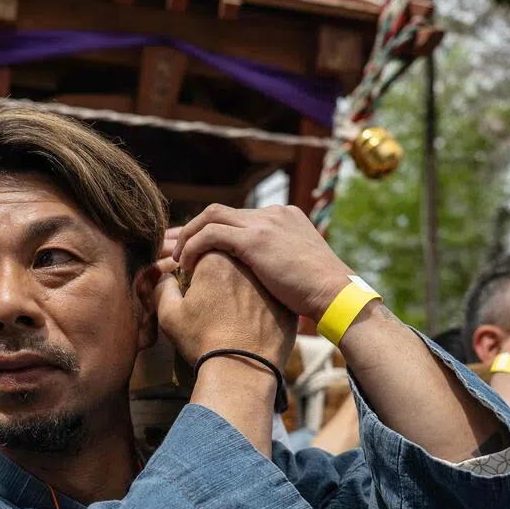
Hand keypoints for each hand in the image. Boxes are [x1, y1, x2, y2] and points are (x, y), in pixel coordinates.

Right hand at [155, 251, 296, 367]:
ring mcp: (269, 283)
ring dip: (241, 282)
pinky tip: (251, 316)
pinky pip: (270, 294)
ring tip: (230, 307)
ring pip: (252, 275)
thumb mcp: (170, 314)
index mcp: (216, 260)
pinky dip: (261, 300)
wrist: (242, 371)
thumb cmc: (202, 341)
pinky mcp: (285, 302)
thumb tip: (164, 277)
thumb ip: (163, 288)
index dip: (195, 262)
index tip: (191, 279)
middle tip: (211, 292)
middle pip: (230, 256)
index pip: (204, 246)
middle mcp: (246, 265)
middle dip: (219, 269)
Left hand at [173, 205, 352, 320]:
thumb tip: (264, 276)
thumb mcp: (299, 267)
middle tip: (172, 249)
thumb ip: (280, 261)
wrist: (337, 295)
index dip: (211, 233)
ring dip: (188, 237)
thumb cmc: (321, 294)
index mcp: (283, 217)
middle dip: (191, 230)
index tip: (193, 250)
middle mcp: (273, 213)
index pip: (236, 217)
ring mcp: (264, 223)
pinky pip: (210, 234)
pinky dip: (193, 247)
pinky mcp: (256, 238)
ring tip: (176, 260)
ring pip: (210, 216)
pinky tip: (185, 267)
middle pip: (219, 213)